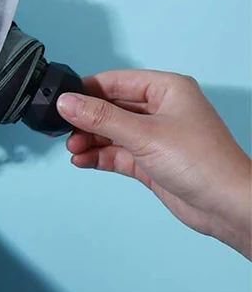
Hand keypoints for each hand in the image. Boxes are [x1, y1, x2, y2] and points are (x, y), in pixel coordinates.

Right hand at [57, 70, 250, 257]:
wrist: (229, 210)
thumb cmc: (204, 164)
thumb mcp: (143, 135)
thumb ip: (101, 118)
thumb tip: (67, 102)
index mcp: (166, 89)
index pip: (115, 81)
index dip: (86, 91)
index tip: (62, 101)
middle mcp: (160, 109)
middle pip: (110, 107)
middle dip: (86, 119)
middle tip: (63, 128)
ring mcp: (155, 136)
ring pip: (111, 131)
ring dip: (90, 140)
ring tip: (73, 148)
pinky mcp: (150, 161)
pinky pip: (117, 153)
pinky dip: (99, 156)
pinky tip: (83, 160)